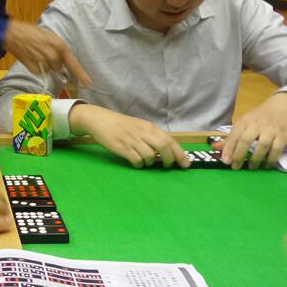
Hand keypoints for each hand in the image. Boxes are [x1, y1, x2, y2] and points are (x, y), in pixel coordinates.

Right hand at [4, 20, 92, 87]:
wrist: (13, 33)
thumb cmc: (31, 32)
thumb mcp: (49, 36)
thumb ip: (58, 47)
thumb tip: (62, 59)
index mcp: (59, 46)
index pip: (73, 64)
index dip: (81, 75)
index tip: (89, 84)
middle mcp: (53, 56)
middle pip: (59, 68)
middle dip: (54, 63)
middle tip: (44, 52)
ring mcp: (43, 63)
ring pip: (49, 70)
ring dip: (44, 65)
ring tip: (36, 54)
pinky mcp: (34, 68)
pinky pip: (39, 72)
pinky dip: (36, 68)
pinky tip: (31, 58)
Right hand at [69, 104, 189, 167]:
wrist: (100, 120)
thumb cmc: (121, 124)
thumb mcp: (139, 126)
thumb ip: (152, 136)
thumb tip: (167, 150)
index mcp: (149, 127)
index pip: (169, 140)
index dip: (180, 154)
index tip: (186, 164)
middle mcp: (143, 133)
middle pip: (163, 148)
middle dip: (169, 160)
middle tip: (167, 166)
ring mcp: (132, 140)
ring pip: (150, 156)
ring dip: (151, 163)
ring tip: (146, 162)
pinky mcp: (122, 148)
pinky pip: (137, 161)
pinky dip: (139, 165)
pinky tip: (135, 162)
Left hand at [217, 92, 286, 168]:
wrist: (285, 105)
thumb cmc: (261, 116)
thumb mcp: (245, 123)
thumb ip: (231, 137)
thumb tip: (214, 147)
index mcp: (245, 121)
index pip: (234, 136)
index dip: (228, 149)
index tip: (225, 161)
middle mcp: (256, 125)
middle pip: (245, 141)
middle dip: (239, 155)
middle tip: (235, 167)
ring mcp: (271, 130)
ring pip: (262, 146)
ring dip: (255, 159)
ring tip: (251, 167)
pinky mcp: (283, 136)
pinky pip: (277, 150)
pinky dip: (271, 159)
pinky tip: (266, 165)